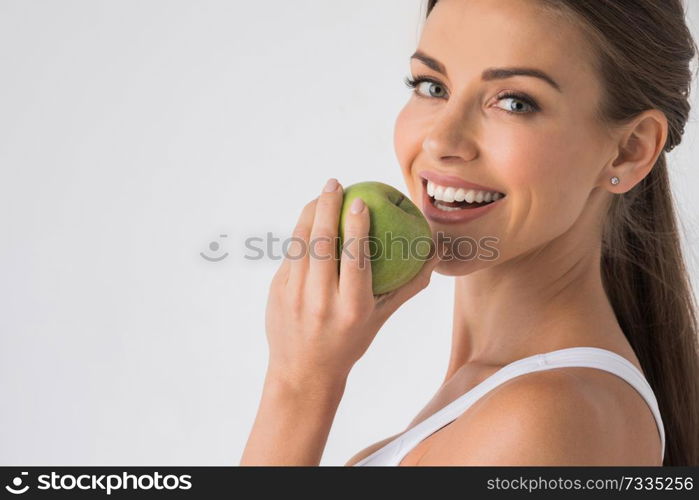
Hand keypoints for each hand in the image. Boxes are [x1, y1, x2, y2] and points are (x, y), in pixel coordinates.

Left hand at [264, 178, 443, 387]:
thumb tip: (434, 253)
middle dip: (327, 206)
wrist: (303, 372)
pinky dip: (301, 233)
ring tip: (322, 194)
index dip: (356, 227)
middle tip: (335, 183)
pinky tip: (309, 219)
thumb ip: (407, 286)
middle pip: (322, 243)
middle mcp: (320, 301)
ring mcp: (293, 296)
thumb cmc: (350, 342)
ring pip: (301, 243)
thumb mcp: (381, 319)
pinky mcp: (276, 292)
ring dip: (310, 213)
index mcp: (351, 308)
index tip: (360, 200)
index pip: (354, 259)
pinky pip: (290, 255)